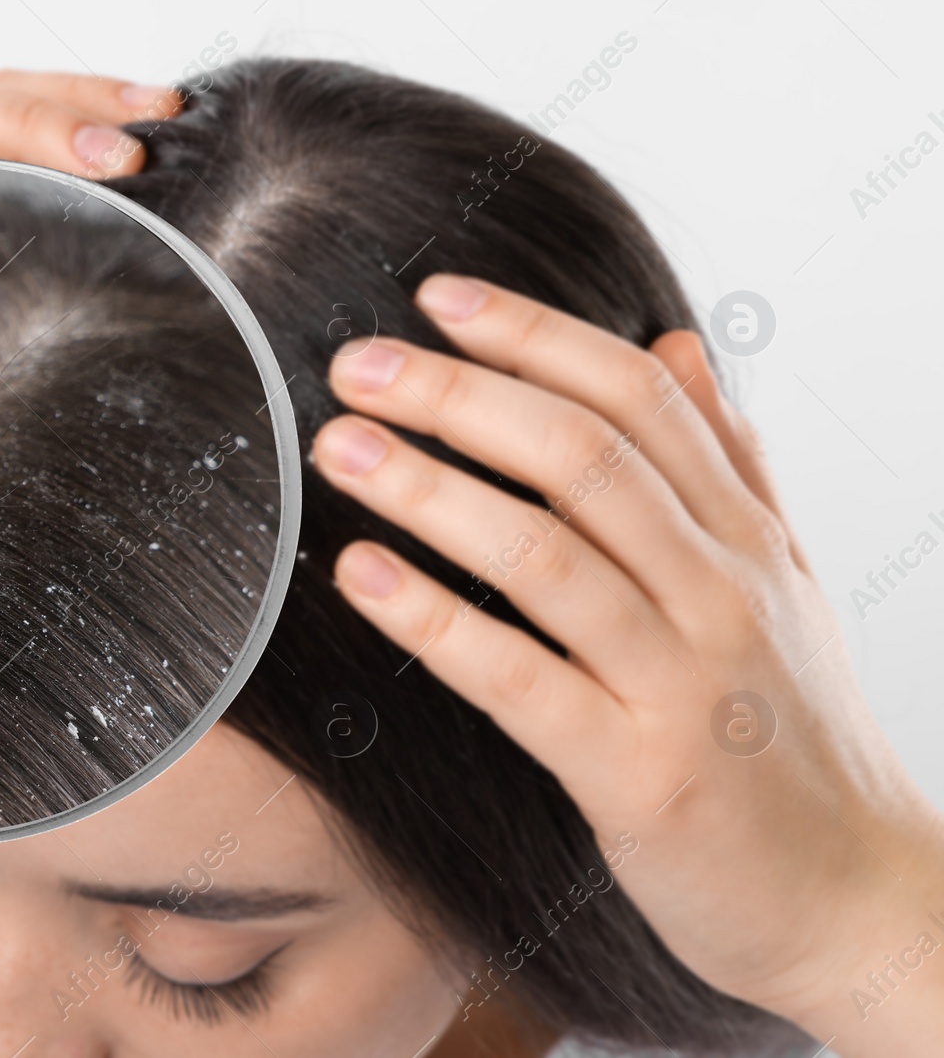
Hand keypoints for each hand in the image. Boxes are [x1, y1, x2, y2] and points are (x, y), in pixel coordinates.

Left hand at [311, 274, 943, 1053]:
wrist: (857, 899)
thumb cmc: (797, 740)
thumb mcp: (782, 582)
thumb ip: (729, 462)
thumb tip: (679, 343)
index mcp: (744, 537)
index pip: (636, 398)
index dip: (534, 336)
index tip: (439, 297)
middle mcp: (720, 591)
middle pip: (582, 457)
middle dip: (461, 396)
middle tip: (357, 364)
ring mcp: (682, 682)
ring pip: (546, 554)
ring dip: (429, 490)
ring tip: (338, 448)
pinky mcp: (639, 773)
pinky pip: (522, 680)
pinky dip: (437, 621)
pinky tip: (361, 575)